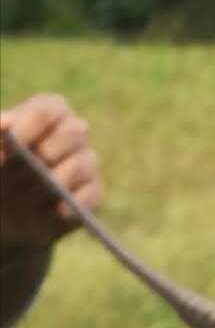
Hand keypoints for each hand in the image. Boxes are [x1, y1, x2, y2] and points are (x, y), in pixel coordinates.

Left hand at [0, 94, 101, 247]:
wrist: (4, 216)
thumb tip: (6, 122)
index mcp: (47, 111)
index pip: (45, 112)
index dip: (24, 131)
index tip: (3, 155)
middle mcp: (73, 131)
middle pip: (72, 133)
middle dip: (37, 161)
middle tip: (12, 181)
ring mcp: (86, 161)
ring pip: (78, 166)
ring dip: (47, 187)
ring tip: (20, 201)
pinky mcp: (92, 192)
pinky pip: (88, 196)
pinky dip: (66, 207)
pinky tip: (47, 214)